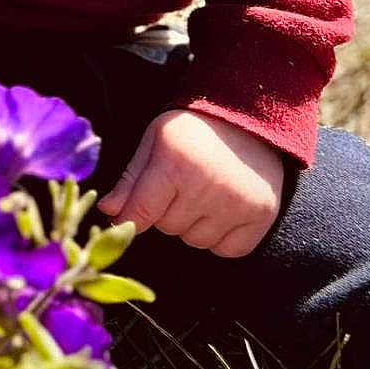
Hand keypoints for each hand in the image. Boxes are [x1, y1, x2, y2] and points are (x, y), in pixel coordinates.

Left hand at [97, 109, 284, 258]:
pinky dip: (219, 238)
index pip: (142, 212)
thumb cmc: (192, 130)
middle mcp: (207, 188)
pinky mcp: (262, 216)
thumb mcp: (155, 142)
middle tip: (179, 186)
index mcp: (175, 165)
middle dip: (165, 211)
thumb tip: (108, 212)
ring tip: (202, 194)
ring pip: (195, 241)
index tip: (127, 215)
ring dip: (192, 225)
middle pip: (167, 227)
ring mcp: (237, 204)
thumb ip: (131, 179)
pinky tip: (221, 210)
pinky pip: (226, 250)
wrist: (247, 118)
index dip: (130, 217)